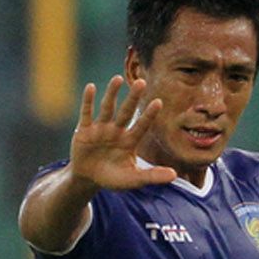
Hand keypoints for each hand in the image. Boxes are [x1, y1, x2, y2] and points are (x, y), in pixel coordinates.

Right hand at [67, 76, 177, 192]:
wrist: (88, 178)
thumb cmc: (113, 178)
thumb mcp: (133, 179)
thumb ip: (152, 176)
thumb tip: (174, 175)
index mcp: (130, 141)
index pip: (142, 126)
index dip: (149, 115)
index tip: (158, 102)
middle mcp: (117, 131)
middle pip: (126, 112)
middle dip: (133, 98)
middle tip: (141, 82)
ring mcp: (101, 129)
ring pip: (107, 108)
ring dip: (112, 93)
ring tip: (117, 78)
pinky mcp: (84, 130)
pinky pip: (87, 113)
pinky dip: (88, 101)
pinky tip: (91, 87)